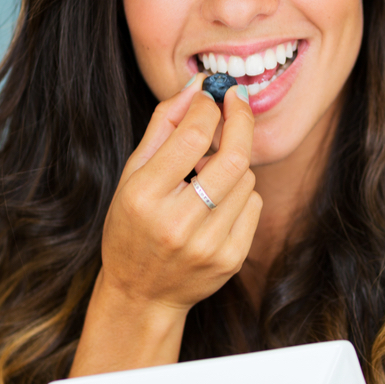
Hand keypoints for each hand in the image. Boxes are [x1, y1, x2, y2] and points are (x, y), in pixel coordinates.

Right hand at [100, 73, 261, 311]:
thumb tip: (198, 89)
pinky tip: (218, 204)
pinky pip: (253, 205)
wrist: (143, 294)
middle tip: (238, 102)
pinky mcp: (231, 260)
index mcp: (145, 199)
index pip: (191, 139)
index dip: (209, 108)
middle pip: (233, 159)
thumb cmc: (132, 230)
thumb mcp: (131, 177)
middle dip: (241, 120)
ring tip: (209, 176)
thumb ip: (161, 129)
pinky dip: (241, 194)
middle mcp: (178, 224)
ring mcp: (209, 246)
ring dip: (234, 164)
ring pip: (246, 180)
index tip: (214, 95)